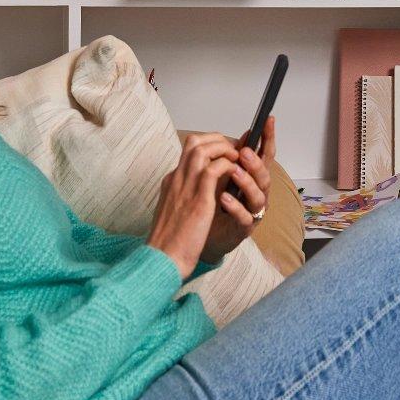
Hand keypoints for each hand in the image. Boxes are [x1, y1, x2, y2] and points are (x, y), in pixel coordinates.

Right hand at [146, 133, 239, 278]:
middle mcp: (176, 178)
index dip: (210, 145)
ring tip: (237, 159)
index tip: (224, 151)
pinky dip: (227, 166)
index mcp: (171, 181)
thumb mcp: (176, 210)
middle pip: (194, 141)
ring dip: (224, 149)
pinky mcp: (198, 200)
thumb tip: (207, 188)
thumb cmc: (170, 240)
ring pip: (202, 149)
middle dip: (218, 140)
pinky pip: (214, 170)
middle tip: (234, 150)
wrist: (162, 259)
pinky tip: (236, 174)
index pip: (189, 149)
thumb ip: (188, 195)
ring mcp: (185, 187)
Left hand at [203, 117, 275, 264]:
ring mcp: (253, 212)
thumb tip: (243, 135)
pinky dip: (234, 207)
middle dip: (255, 163)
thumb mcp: (225, 176)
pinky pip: (244, 218)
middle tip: (244, 152)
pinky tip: (223, 198)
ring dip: (246, 182)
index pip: (265, 155)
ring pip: (258, 196)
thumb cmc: (217, 205)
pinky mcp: (243, 228)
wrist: (206, 237)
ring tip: (234, 171)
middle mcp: (258, 194)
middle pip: (265, 176)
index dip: (268, 137)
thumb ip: (235, 158)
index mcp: (254, 179)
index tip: (268, 120)